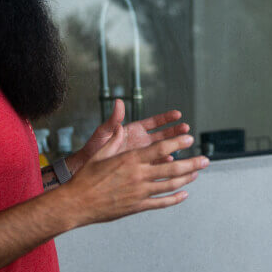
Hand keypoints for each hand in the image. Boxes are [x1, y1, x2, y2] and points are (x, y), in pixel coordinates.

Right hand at [66, 132, 207, 225]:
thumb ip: (115, 140)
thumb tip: (122, 126)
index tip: (190, 138)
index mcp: (130, 159)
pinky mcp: (137, 206)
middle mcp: (138, 175)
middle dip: (192, 163)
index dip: (178, 142)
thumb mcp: (100, 154)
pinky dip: (175, 199)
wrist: (76, 203)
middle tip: (206, 159)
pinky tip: (184, 195)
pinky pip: (161, 203)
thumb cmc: (86, 177)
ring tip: (197, 174)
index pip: (161, 148)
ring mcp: (139, 192)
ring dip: (187, 179)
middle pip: (173, 168)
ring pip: (170, 185)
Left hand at [71, 100, 189, 171]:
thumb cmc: (93, 150)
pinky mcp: (141, 168)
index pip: (153, 123)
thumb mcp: (103, 134)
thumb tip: (119, 102)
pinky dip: (164, 163)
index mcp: (132, 131)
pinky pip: (156, 165)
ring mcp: (141, 156)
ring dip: (173, 147)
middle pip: (162, 135)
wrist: (86, 169)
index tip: (177, 115)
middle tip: (186, 129)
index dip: (166, 118)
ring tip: (184, 145)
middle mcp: (139, 142)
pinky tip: (171, 162)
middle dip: (175, 132)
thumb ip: (113, 120)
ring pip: (162, 150)